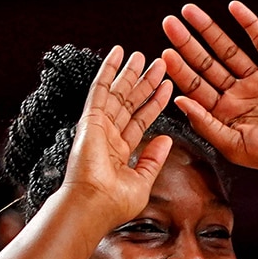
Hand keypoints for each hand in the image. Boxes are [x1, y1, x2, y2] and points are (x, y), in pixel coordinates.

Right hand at [58, 47, 176, 228]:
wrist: (93, 206)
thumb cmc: (114, 203)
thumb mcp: (143, 182)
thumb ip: (153, 159)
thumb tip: (166, 139)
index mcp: (119, 152)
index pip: (140, 121)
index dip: (154, 103)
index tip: (167, 87)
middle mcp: (108, 137)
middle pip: (130, 103)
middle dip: (145, 83)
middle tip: (159, 64)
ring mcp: (98, 126)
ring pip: (118, 92)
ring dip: (130, 73)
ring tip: (143, 55)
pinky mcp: (90, 119)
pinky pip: (100, 88)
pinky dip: (108, 69)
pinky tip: (117, 53)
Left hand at [160, 2, 257, 179]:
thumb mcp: (235, 146)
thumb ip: (206, 124)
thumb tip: (179, 102)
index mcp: (226, 115)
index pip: (195, 88)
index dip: (180, 70)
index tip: (165, 52)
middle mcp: (239, 96)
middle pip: (207, 64)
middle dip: (187, 43)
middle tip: (169, 23)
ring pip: (229, 50)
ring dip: (210, 30)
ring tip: (189, 11)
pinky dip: (250, 24)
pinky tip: (234, 8)